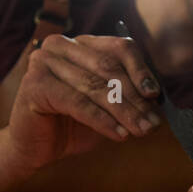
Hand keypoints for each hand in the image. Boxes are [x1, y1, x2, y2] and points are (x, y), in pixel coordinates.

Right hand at [4, 34, 162, 172]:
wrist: (34, 147)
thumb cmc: (71, 124)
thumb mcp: (106, 107)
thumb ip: (128, 97)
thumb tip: (158, 100)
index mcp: (81, 44)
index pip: (119, 48)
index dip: (141, 71)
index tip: (156, 95)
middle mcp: (60, 46)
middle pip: (109, 68)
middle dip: (135, 98)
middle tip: (154, 123)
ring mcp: (44, 62)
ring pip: (95, 87)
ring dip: (124, 112)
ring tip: (142, 131)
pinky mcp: (35, 84)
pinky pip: (78, 103)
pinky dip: (102, 120)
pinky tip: (120, 135)